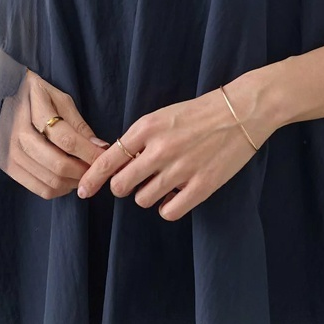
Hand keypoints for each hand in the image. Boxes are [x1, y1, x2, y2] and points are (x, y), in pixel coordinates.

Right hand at [0, 68, 109, 199]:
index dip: (89, 152)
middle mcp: (17, 134)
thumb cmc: (36, 95)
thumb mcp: (60, 99)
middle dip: (83, 171)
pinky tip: (67, 179)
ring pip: (50, 181)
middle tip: (97, 169)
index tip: (105, 157)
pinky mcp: (8, 167)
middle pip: (58, 164)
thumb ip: (78, 124)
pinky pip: (39, 189)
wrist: (1, 97)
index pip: (66, 139)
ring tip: (84, 173)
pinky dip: (59, 190)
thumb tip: (100, 147)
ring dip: (73, 182)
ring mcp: (10, 153)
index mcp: (32, 110)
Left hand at [75, 83, 278, 219]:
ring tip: (161, 183)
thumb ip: (138, 139)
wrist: (240, 111)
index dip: (91, 178)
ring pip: (143, 199)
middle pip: (121, 185)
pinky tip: (174, 196)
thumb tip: (117, 165)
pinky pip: (169, 211)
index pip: (108, 160)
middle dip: (123, 186)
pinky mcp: (202, 185)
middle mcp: (159, 149)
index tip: (83, 190)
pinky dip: (167, 207)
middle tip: (134, 182)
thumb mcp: (161, 117)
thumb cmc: (197, 113)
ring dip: (147, 195)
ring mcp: (181, 169)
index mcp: (146, 128)